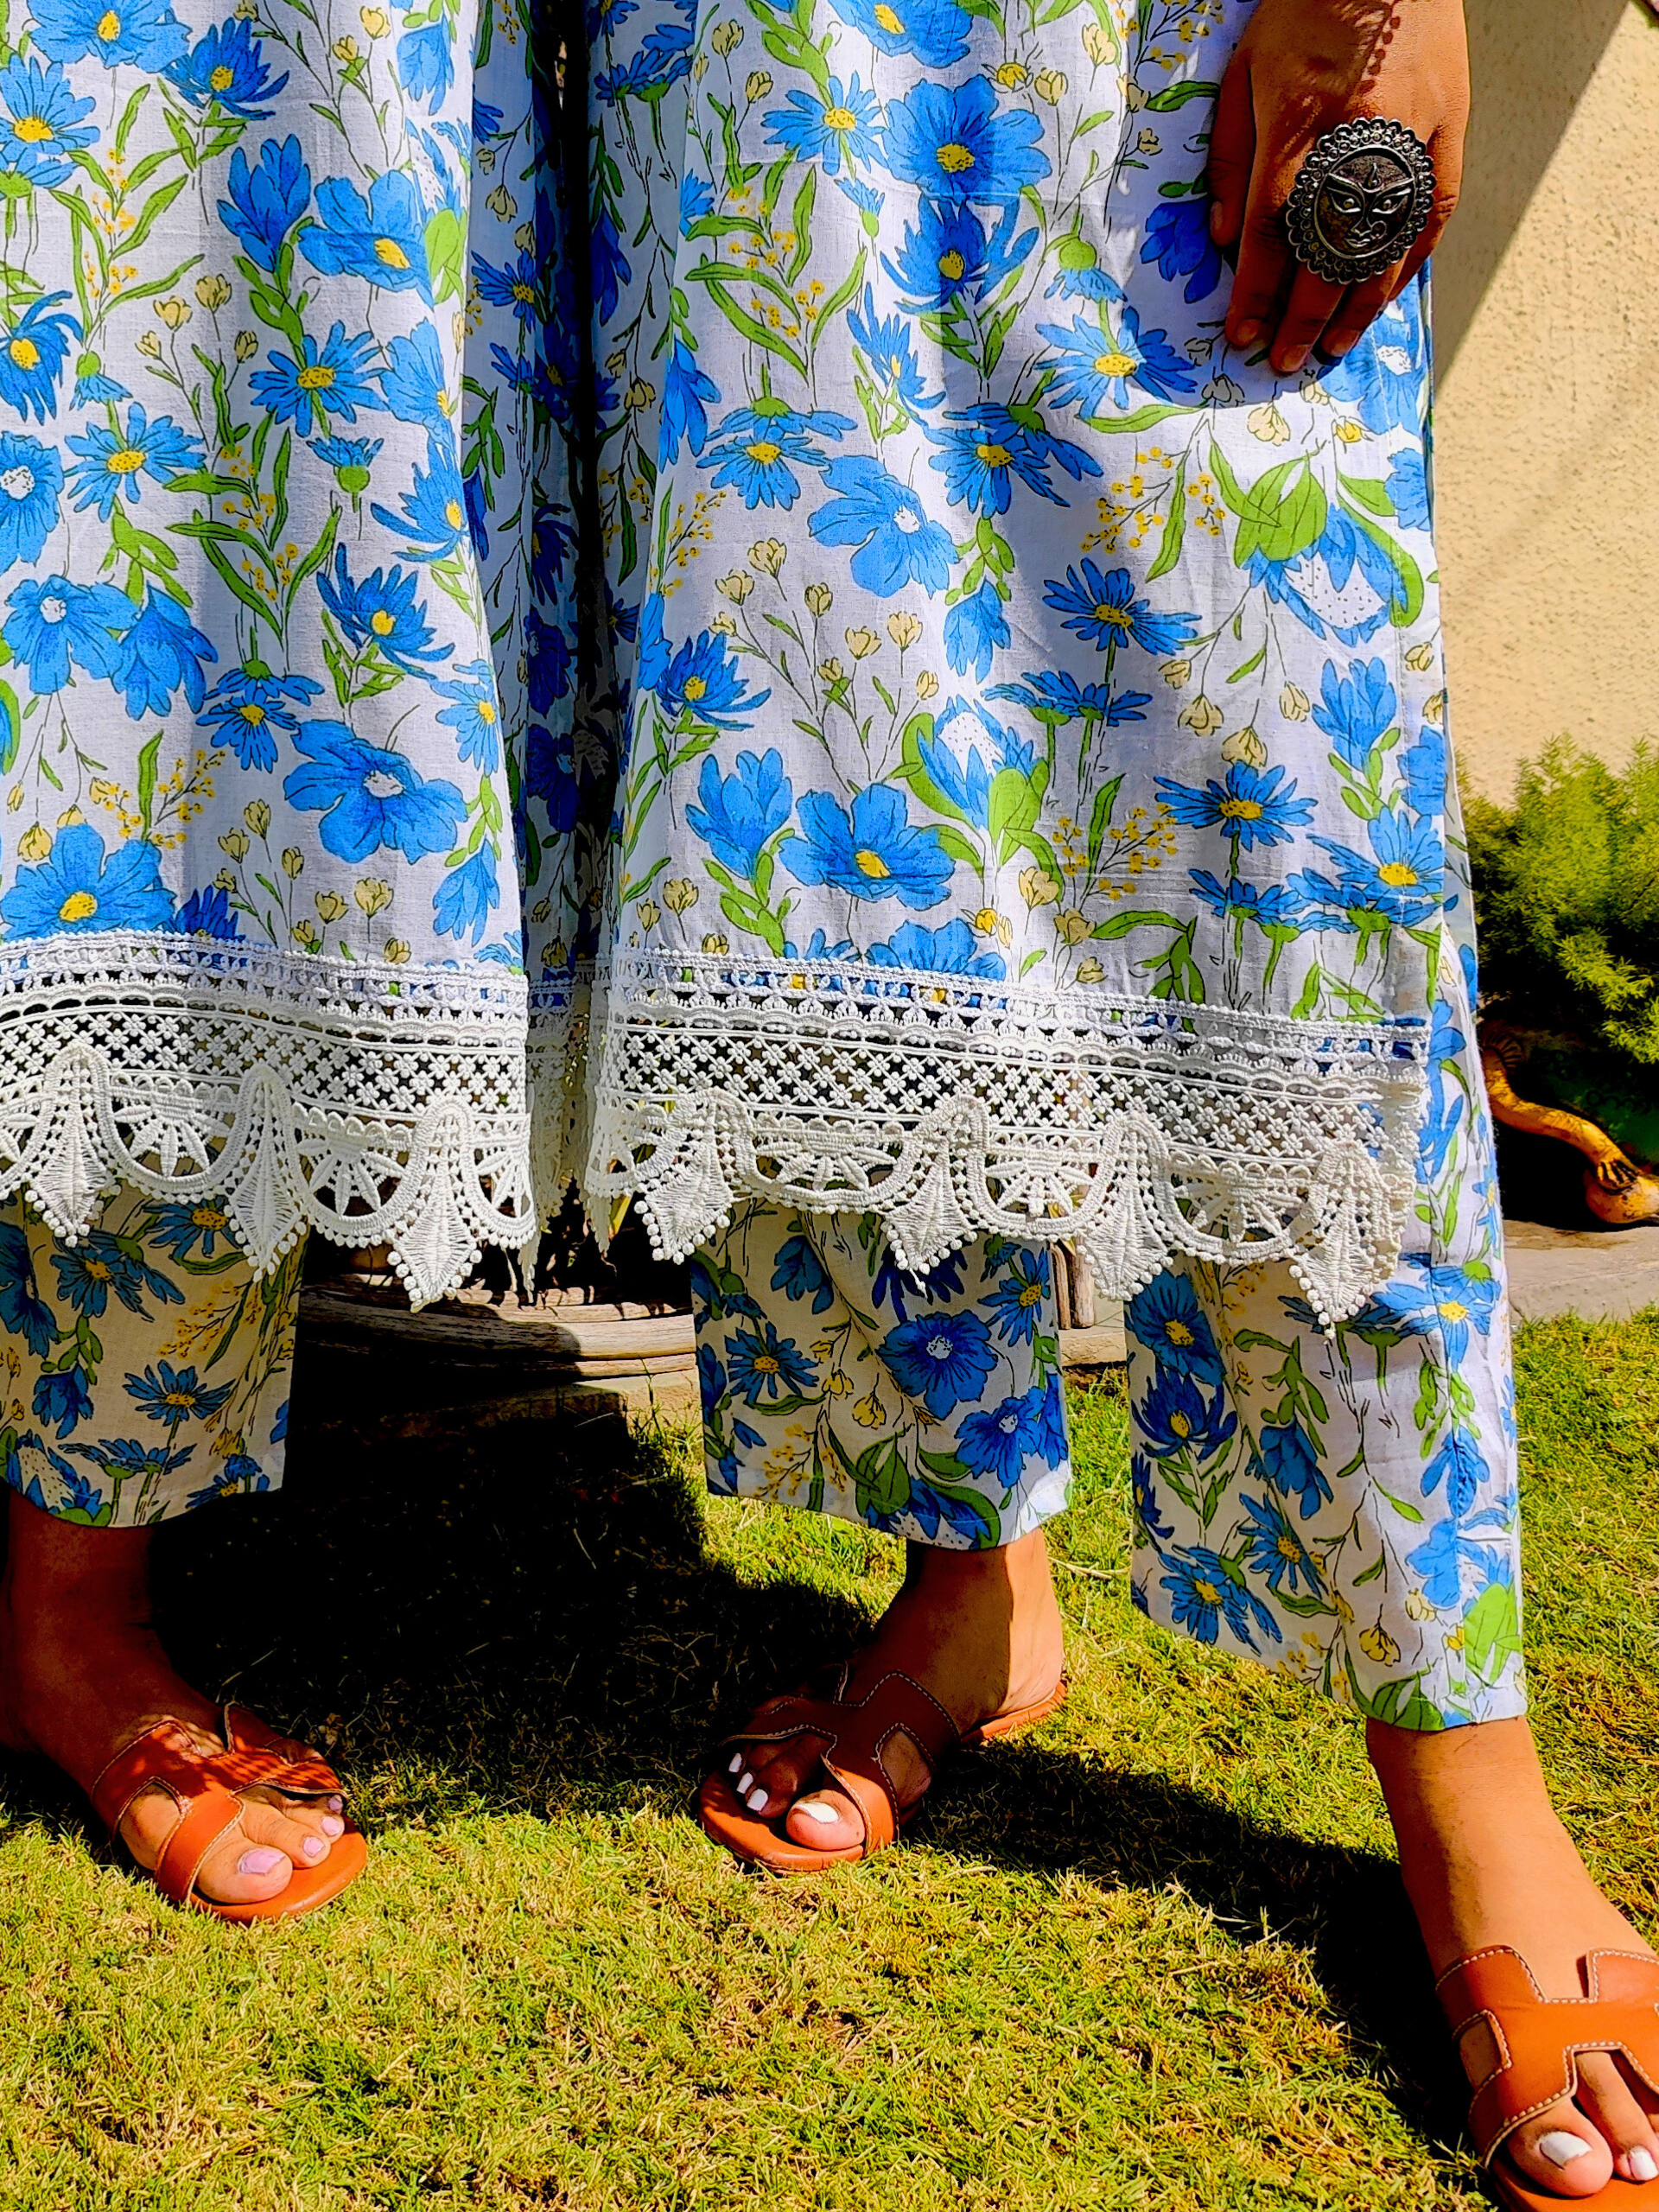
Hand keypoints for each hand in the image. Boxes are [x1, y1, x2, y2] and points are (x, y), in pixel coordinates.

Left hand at [1208, 0, 1468, 375]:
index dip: (1255, 295)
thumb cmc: (1304, 9)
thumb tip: (1219, 238)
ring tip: (1330, 347)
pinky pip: (1432, 215)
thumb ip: (1230, 156)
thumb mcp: (1244, 71)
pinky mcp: (1450, 130)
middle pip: (1327, 256)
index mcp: (1297, 126)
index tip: (1242, 336)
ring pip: (1384, 248)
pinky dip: (1407, 263)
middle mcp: (1356, 143)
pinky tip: (1384, 297)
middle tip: (1284, 362)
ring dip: (1356, 309)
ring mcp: (1411, 140)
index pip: (1270, 234)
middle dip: (1301, 319)